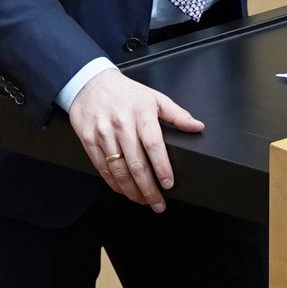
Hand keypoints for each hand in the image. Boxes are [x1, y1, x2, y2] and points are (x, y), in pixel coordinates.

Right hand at [66, 68, 204, 211]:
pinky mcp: (89, 141)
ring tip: (143, 200)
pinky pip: (102, 168)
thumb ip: (177, 114)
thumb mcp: (154, 97)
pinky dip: (114, 184)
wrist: (90, 84)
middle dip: (148, 189)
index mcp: (141, 113)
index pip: (153, 144)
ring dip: (132, 191)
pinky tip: (124, 190)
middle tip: (158, 203)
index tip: (168, 184)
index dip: (162, 167)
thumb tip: (197, 126)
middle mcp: (121, 124)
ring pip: (119, 170)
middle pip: (136, 164)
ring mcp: (103, 134)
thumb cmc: (125, 92)